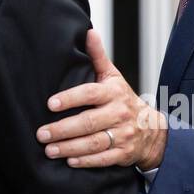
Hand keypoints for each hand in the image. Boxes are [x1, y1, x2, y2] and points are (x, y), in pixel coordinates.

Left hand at [35, 29, 166, 168]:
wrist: (152, 129)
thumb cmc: (124, 100)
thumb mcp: (113, 77)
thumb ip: (98, 57)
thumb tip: (88, 32)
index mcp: (113, 93)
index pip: (90, 94)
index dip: (70, 99)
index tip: (50, 104)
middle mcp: (119, 113)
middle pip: (88, 122)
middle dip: (63, 129)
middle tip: (41, 133)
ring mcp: (123, 134)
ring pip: (94, 142)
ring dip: (70, 148)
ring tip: (49, 150)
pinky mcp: (124, 153)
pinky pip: (104, 158)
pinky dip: (86, 161)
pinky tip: (69, 162)